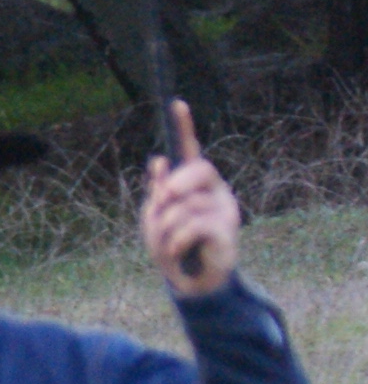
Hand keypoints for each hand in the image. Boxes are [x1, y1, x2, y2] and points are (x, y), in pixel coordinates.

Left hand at [144, 100, 238, 296]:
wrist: (188, 281)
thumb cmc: (171, 246)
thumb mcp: (156, 218)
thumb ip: (158, 193)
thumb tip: (159, 160)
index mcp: (195, 184)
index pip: (190, 151)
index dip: (184, 128)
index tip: (176, 103)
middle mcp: (215, 191)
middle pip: (197, 169)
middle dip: (173, 186)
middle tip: (163, 203)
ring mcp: (224, 209)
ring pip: (185, 205)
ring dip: (166, 228)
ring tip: (169, 244)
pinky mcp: (227, 231)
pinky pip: (192, 227)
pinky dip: (175, 241)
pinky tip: (178, 252)